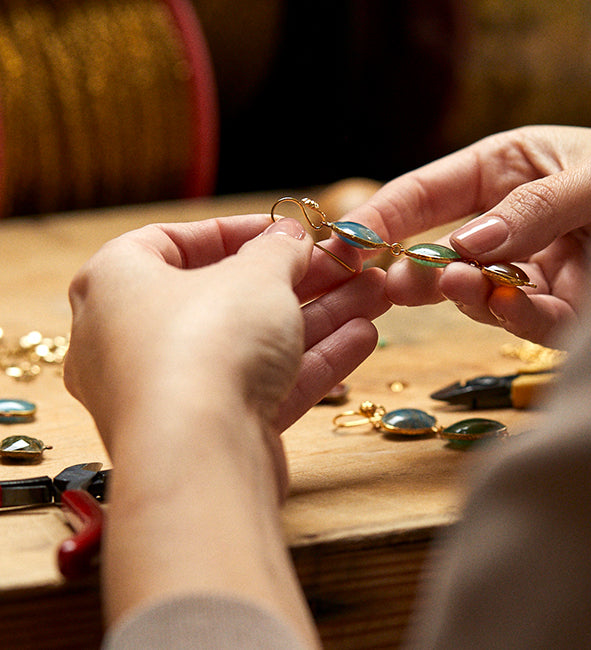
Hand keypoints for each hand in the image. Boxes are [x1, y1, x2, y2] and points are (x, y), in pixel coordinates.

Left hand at [65, 213, 389, 467]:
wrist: (200, 458)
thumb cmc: (207, 342)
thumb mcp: (256, 275)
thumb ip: (279, 249)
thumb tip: (291, 237)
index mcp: (117, 283)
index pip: (172, 241)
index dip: (236, 231)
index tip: (287, 230)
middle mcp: (132, 338)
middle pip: (227, 296)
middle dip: (300, 278)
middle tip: (348, 264)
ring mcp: (172, 392)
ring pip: (255, 343)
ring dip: (319, 317)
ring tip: (374, 293)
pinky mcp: (209, 433)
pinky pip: (263, 385)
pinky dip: (311, 360)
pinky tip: (363, 336)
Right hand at [342, 126, 590, 343]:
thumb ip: (536, 206)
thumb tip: (467, 246)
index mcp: (506, 169)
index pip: (428, 191)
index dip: (383, 214)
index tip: (344, 239)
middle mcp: (509, 222)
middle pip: (438, 246)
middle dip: (404, 264)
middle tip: (372, 280)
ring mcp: (530, 270)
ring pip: (475, 290)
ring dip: (460, 291)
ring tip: (451, 283)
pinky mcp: (557, 312)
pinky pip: (524, 319)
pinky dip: (512, 315)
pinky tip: (506, 301)